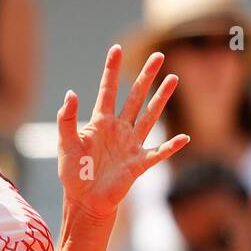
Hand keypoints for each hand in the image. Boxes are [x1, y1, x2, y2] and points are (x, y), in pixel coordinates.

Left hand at [56, 45, 189, 221]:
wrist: (85, 201)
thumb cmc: (73, 173)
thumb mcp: (66, 144)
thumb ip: (66, 119)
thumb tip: (71, 93)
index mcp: (100, 122)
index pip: (108, 90)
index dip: (112, 70)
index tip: (116, 49)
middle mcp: (119, 129)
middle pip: (135, 97)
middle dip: (146, 76)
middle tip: (158, 56)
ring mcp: (132, 145)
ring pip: (150, 116)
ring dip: (161, 98)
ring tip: (173, 78)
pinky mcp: (140, 164)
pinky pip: (159, 153)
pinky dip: (171, 146)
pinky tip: (184, 138)